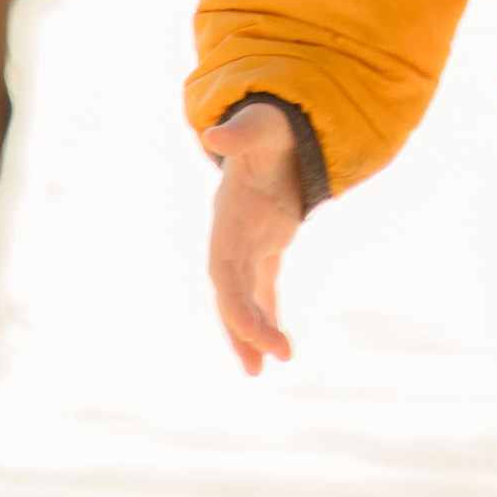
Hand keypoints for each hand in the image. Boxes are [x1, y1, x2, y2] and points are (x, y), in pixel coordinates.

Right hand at [200, 100, 302, 374]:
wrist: (276, 126)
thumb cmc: (268, 126)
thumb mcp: (261, 126)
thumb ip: (242, 133)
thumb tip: (218, 133)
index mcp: (227, 218)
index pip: (223, 271)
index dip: (234, 301)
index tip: (254, 330)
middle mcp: (232, 237)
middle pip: (231, 294)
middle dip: (244, 330)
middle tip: (264, 366)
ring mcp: (248, 243)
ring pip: (245, 299)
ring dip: (253, 333)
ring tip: (264, 370)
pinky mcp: (267, 245)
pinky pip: (264, 289)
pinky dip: (270, 316)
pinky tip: (278, 348)